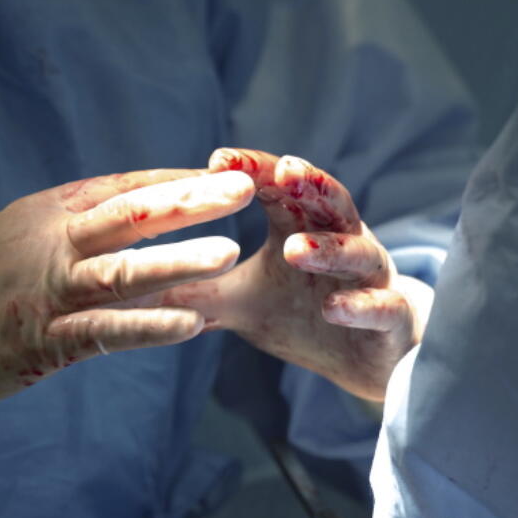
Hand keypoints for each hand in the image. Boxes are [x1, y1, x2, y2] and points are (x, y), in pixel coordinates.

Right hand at [0, 168, 253, 398]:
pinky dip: (148, 326)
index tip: (227, 172)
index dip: (176, 180)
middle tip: (242, 189)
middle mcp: (46, 244)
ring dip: (178, 260)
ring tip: (229, 252)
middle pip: (128, 215)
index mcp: (44, 214)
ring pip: (120, 270)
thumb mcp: (13, 238)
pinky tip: (193, 325)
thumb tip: (130, 218)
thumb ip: (68, 229)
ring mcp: (41, 294)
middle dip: (190, 201)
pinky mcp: (35, 343)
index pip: (122, 187)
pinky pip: (101, 332)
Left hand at [162, 148, 428, 401]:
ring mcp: (371, 278)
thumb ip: (193, 288)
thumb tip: (127, 286)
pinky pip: (380, 307)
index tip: (218, 158)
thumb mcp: (241, 302)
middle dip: (308, 184)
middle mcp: (343, 241)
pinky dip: (359, 306)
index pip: (281, 188)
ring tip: (295, 248)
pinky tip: (334, 308)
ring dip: (329, 248)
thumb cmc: (306, 315)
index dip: (255, 171)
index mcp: (303, 228)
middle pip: (329, 203)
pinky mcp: (390, 317)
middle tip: (283, 170)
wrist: (368, 358)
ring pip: (357, 253)